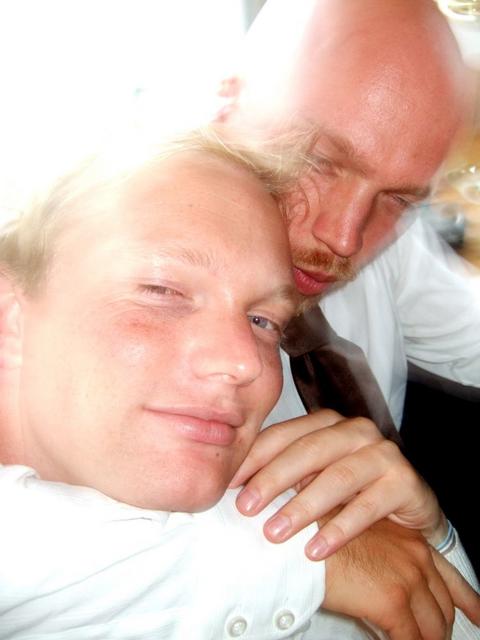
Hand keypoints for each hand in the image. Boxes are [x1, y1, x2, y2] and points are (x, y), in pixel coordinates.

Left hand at [230, 410, 446, 558]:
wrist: (408, 507)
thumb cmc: (351, 491)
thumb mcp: (314, 478)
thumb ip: (284, 475)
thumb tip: (231, 489)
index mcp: (327, 423)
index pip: (283, 435)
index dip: (253, 459)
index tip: (227, 485)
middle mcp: (356, 430)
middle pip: (307, 451)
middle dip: (272, 480)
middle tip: (245, 509)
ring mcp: (383, 453)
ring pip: (336, 477)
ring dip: (301, 507)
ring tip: (274, 533)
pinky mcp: (405, 480)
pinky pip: (368, 506)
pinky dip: (339, 529)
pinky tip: (315, 550)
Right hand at [323, 519, 479, 638]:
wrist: (298, 538)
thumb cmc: (317, 535)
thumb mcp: (362, 539)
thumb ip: (384, 559)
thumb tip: (387, 589)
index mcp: (408, 539)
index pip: (450, 575)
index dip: (468, 600)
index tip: (479, 616)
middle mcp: (414, 556)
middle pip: (443, 605)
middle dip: (443, 629)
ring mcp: (407, 579)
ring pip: (433, 627)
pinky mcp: (393, 603)